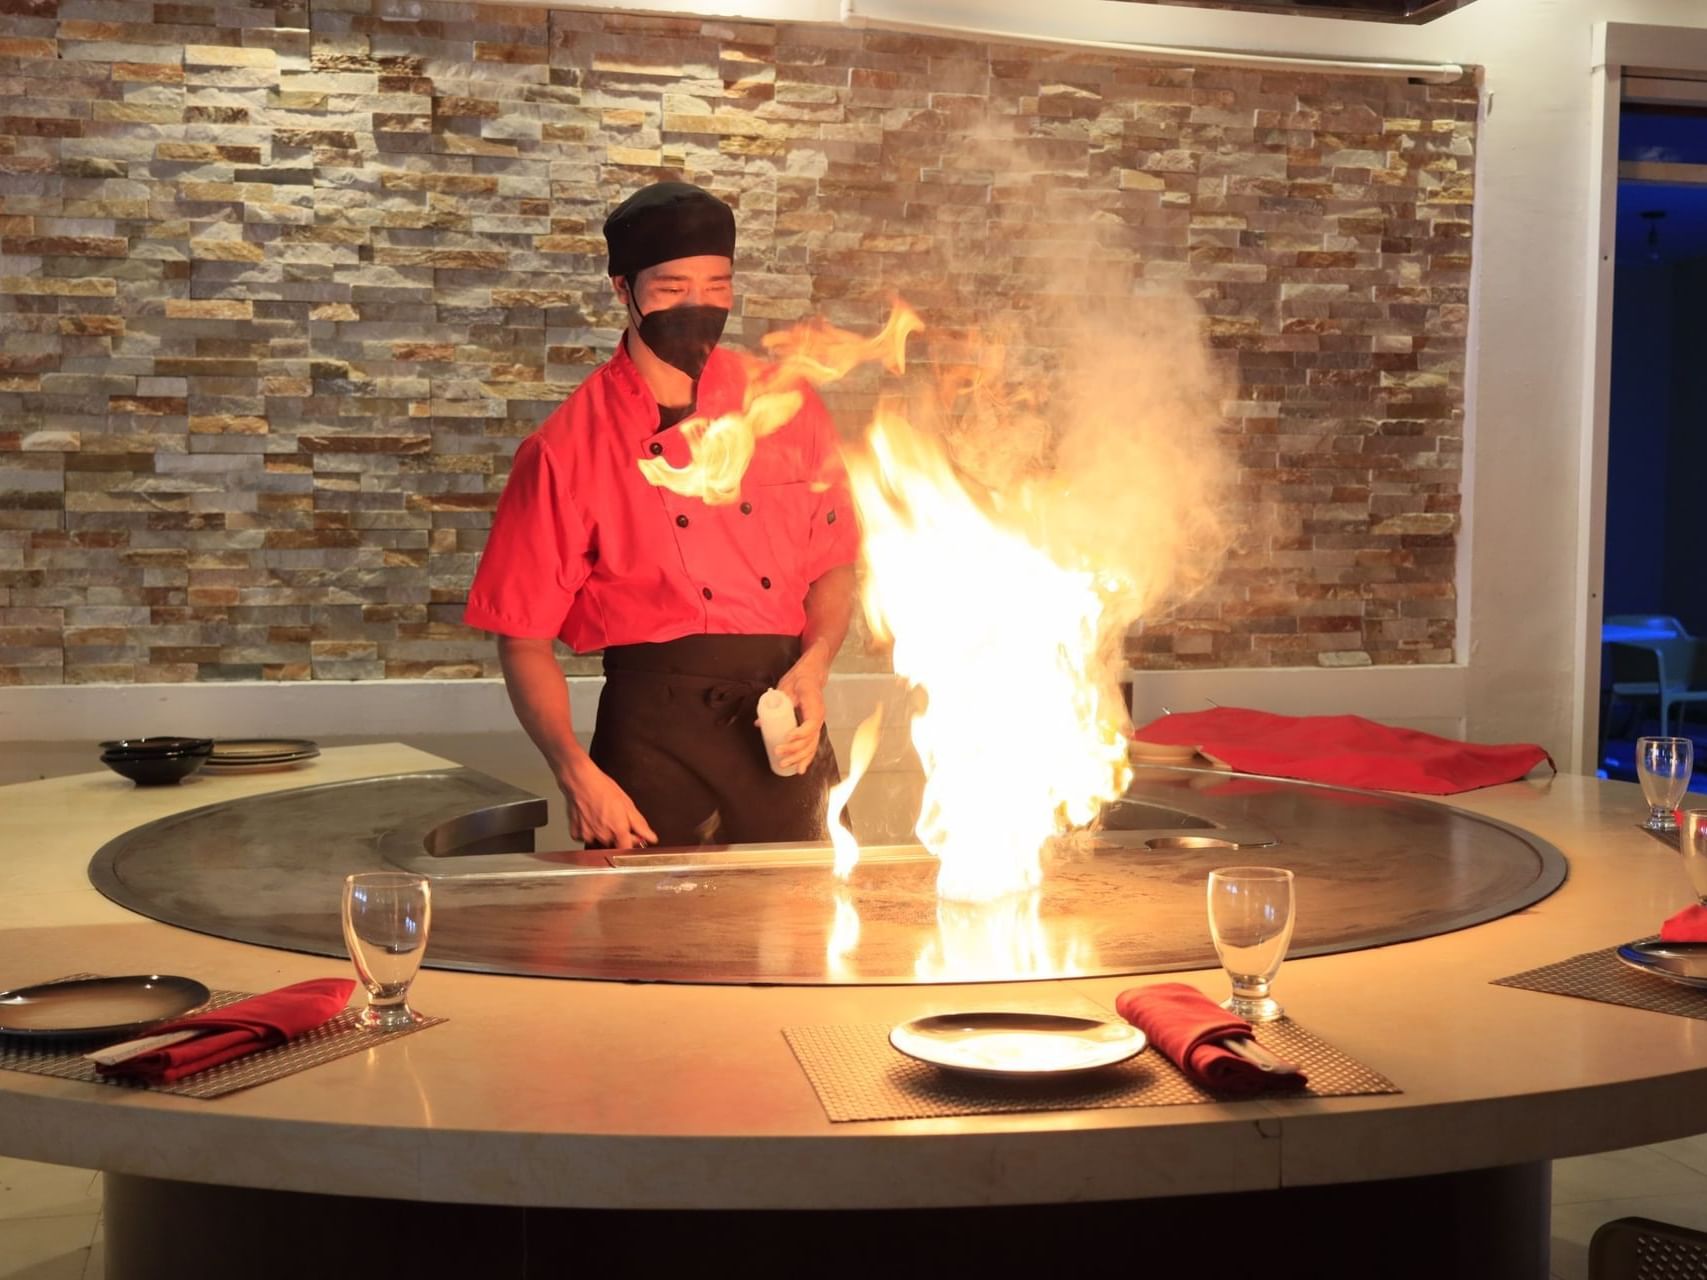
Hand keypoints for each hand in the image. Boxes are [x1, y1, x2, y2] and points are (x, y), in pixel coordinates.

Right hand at [559, 760, 656, 849]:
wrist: (580, 781)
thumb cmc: (603, 788)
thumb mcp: (627, 804)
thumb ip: (640, 824)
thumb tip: (651, 837)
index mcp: (618, 829)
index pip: (627, 849)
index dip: (631, 842)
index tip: (632, 835)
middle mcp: (603, 835)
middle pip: (614, 844)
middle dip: (617, 834)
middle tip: (615, 818)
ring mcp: (588, 835)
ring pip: (600, 840)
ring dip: (603, 833)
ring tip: (602, 815)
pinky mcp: (576, 833)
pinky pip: (586, 837)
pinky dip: (589, 830)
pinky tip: (591, 818)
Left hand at [771, 652, 828, 775]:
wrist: (811, 676)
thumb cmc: (800, 680)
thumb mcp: (787, 688)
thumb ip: (774, 704)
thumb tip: (759, 722)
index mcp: (815, 707)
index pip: (811, 725)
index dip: (800, 734)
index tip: (787, 737)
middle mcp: (818, 718)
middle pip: (810, 740)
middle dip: (795, 750)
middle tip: (778, 752)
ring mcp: (816, 725)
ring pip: (811, 746)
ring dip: (798, 758)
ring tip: (784, 764)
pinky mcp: (812, 729)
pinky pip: (811, 746)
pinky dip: (806, 758)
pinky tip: (799, 769)